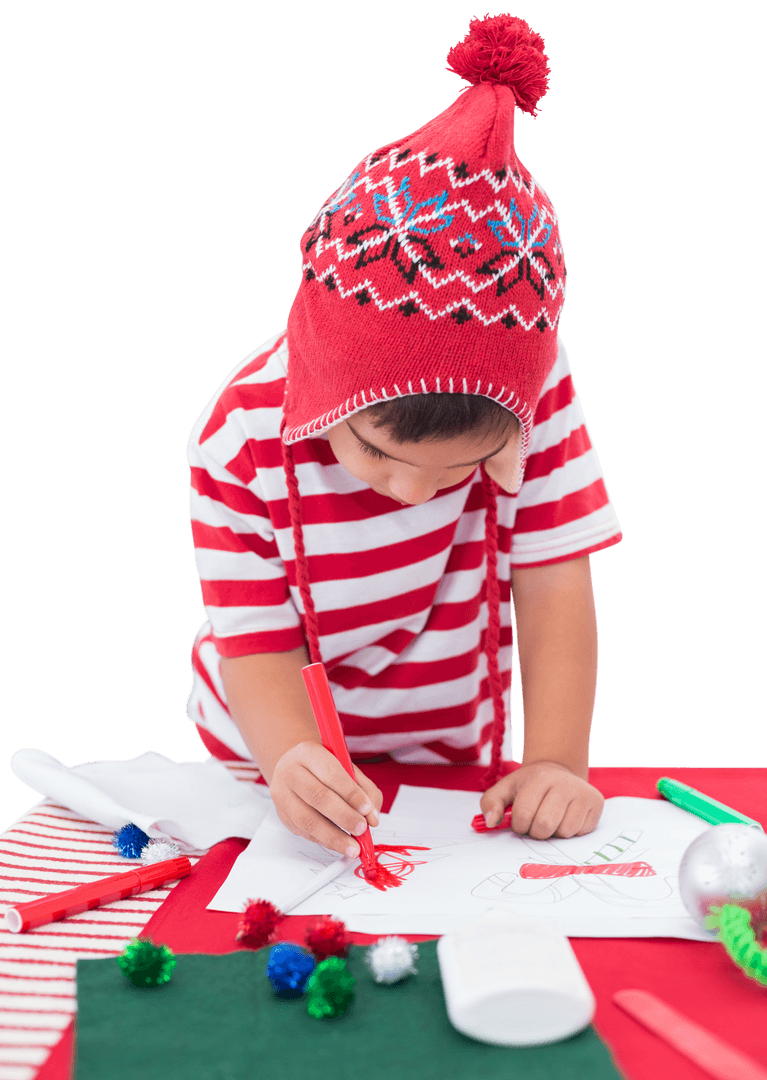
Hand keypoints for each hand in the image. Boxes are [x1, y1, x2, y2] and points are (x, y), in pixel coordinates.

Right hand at [270, 741, 382, 857]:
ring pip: (306, 819)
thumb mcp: (347, 768)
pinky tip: (339, 844)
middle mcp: (291, 772)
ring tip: (352, 847)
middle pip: (317, 796)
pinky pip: (304, 832)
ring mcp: (283, 795)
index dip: (350, 793)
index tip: (367, 809)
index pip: (331, 773)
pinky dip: (325, 841)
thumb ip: (365, 789)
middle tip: (362, 829)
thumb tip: (372, 817)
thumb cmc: (324, 769)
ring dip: (333, 836)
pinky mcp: (283, 815)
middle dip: (343, 816)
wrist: (294, 769)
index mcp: (308, 753)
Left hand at [479, 761, 603, 839]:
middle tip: (535, 824)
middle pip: (545, 825)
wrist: (558, 772)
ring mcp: (583, 792)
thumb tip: (491, 822)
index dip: (518, 824)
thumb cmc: (529, 786)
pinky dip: (570, 832)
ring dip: (554, 833)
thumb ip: (491, 803)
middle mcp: (565, 782)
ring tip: (552, 819)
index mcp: (540, 777)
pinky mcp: (597, 803)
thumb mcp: (506, 788)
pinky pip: (581, 833)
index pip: (524, 813)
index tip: (520, 821)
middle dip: (535, 832)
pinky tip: (566, 817)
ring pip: (565, 832)